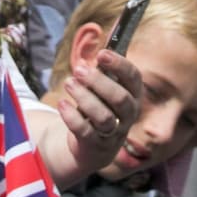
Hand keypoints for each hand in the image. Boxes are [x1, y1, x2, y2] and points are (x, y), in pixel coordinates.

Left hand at [55, 47, 141, 179]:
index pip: (133, 77)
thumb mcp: (103, 88)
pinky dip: (72, 116)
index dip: (119, 64)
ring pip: (103, 116)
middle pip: (119, 98)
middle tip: (78, 70)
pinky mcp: (96, 145)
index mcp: (133, 95)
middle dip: (98, 81)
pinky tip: (62, 103)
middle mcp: (128, 115)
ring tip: (68, 83)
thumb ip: (101, 71)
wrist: (94, 146)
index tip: (101, 54)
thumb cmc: (100, 107)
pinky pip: (85, 131)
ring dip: (84, 97)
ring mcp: (114, 133)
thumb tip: (96, 50)